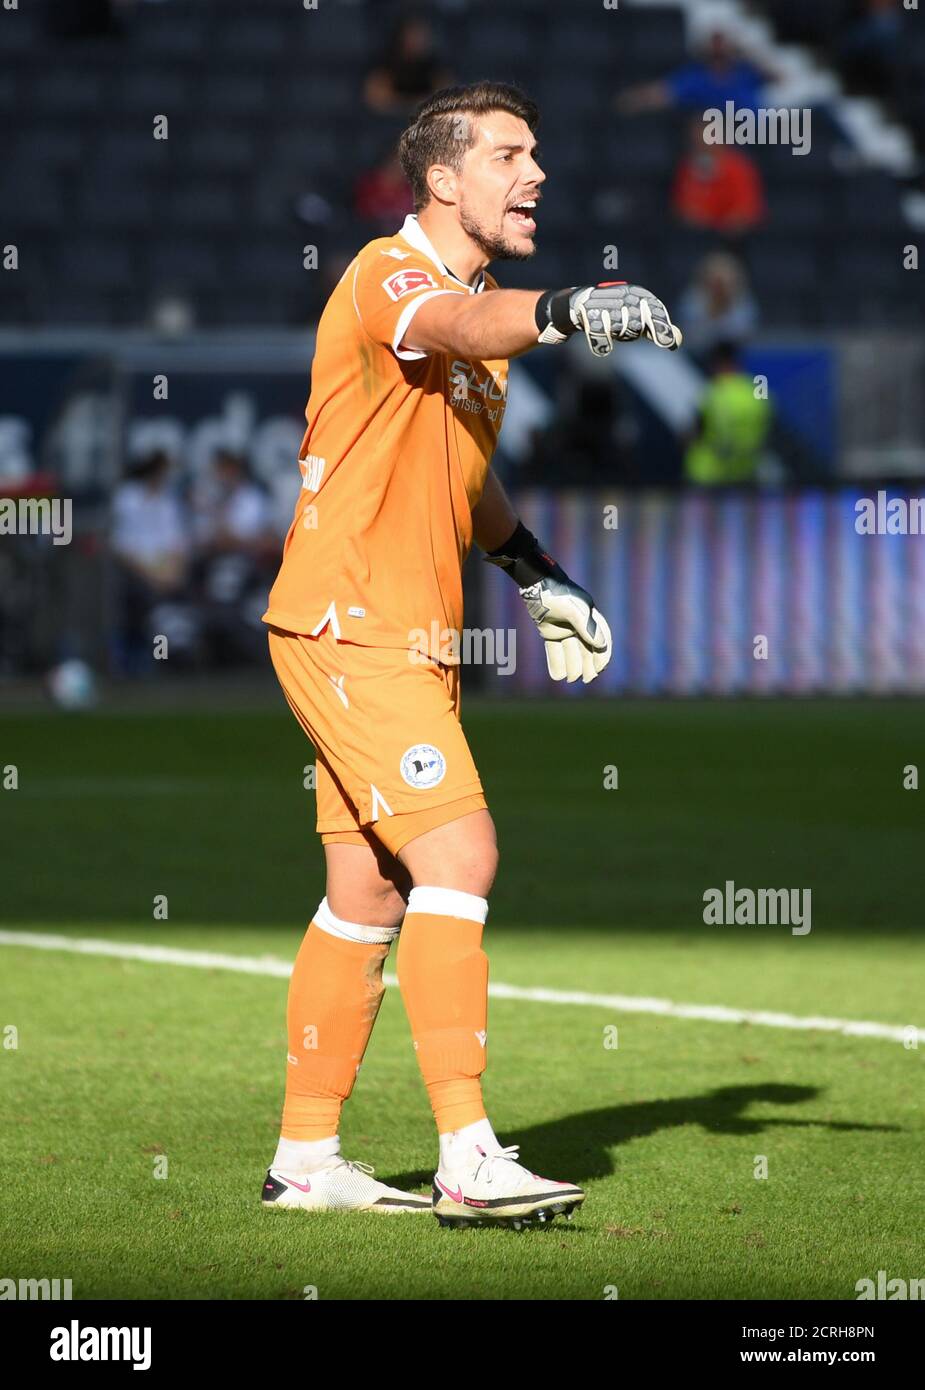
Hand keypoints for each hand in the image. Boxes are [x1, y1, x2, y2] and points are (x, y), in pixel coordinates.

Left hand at [520, 575, 611, 683]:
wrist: (536, 585)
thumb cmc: (557, 594)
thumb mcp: (573, 609)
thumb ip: (586, 626)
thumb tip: (601, 644)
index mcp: (589, 618)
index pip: (602, 639)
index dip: (602, 655)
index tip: (599, 669)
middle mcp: (579, 625)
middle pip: (586, 649)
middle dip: (587, 665)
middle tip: (586, 679)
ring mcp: (564, 629)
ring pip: (571, 652)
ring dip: (572, 666)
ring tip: (570, 679)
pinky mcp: (550, 632)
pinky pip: (555, 650)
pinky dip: (556, 662)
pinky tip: (557, 676)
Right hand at [536, 281, 681, 355]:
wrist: (578, 306)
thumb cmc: (614, 314)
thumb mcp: (638, 320)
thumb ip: (657, 330)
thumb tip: (678, 341)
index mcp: (638, 294)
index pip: (654, 310)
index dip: (661, 327)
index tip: (668, 344)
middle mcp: (623, 295)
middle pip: (637, 324)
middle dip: (633, 334)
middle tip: (626, 332)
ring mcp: (605, 303)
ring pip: (619, 328)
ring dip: (618, 335)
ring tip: (612, 332)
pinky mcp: (587, 312)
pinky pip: (599, 332)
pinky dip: (601, 343)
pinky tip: (603, 350)